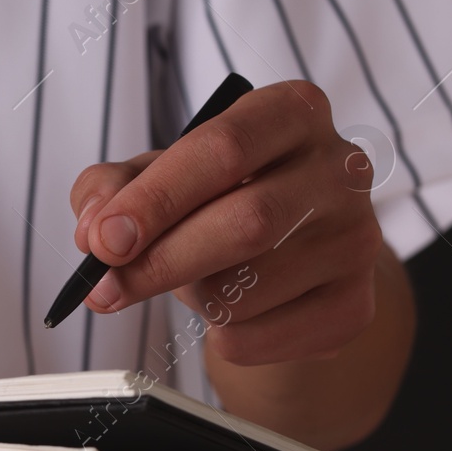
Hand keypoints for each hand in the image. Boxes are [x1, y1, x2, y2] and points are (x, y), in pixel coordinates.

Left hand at [69, 80, 381, 365]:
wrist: (292, 251)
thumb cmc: (219, 198)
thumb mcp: (158, 173)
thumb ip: (112, 186)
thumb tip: (95, 229)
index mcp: (291, 113)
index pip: (224, 150)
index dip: (156, 200)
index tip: (104, 241)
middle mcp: (340, 169)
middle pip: (246, 223)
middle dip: (160, 262)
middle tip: (105, 288)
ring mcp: (356, 239)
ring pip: (247, 290)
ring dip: (192, 298)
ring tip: (195, 278)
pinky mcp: (354, 305)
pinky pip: (258, 338)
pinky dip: (218, 336)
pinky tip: (229, 309)